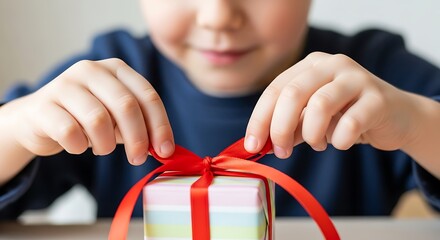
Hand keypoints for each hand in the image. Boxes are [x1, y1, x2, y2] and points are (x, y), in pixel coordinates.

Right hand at [11, 58, 173, 164]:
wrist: (38, 119)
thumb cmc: (86, 118)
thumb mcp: (117, 117)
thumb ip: (140, 126)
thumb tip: (164, 148)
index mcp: (116, 68)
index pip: (147, 95)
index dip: (160, 125)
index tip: (165, 150)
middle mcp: (91, 70)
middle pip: (126, 106)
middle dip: (137, 138)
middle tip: (137, 159)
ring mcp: (64, 84)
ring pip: (98, 119)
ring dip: (106, 144)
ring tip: (102, 149)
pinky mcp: (43, 105)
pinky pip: (70, 132)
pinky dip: (80, 146)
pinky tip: (78, 146)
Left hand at [245, 52, 416, 157]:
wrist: (395, 116)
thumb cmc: (346, 116)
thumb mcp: (311, 119)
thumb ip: (288, 126)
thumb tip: (259, 143)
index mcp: (310, 65)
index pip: (274, 90)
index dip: (260, 119)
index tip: (252, 146)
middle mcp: (331, 64)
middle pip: (293, 94)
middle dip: (280, 128)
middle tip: (281, 152)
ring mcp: (356, 77)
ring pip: (320, 106)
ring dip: (312, 135)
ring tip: (318, 144)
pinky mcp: (378, 97)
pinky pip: (350, 123)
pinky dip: (339, 140)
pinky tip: (342, 142)